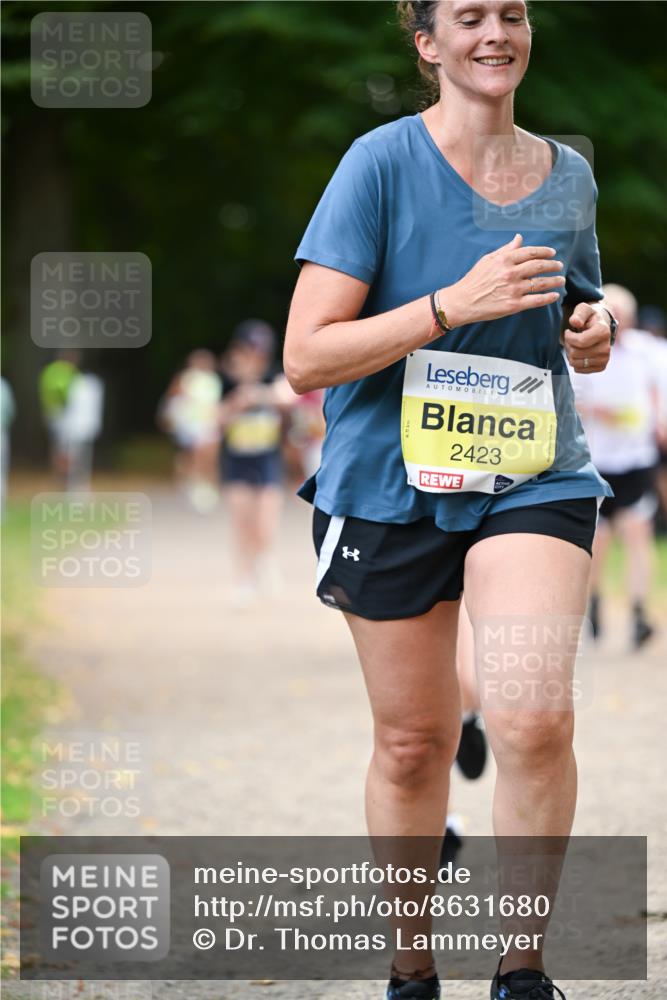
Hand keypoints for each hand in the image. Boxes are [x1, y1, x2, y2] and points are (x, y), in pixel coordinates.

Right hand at [444, 233, 564, 325]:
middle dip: (552, 265)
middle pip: (538, 266)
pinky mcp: (513, 305)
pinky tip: (554, 295)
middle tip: (559, 266)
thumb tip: (519, 238)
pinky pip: (536, 300)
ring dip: (554, 281)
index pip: (530, 252)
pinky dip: (547, 297)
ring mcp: (513, 289)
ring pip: (540, 283)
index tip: (552, 253)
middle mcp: (510, 273)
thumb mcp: (488, 260)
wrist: (462, 302)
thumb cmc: (474, 280)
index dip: (544, 252)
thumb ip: (506, 250)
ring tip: (561, 280)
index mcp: (504, 260)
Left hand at [564, 303, 611, 373]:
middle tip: (571, 339)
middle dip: (568, 345)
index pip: (580, 342)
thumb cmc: (589, 318)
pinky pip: (579, 369)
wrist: (600, 327)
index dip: (569, 337)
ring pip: (575, 363)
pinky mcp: (601, 367)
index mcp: (603, 332)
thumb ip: (578, 314)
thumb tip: (575, 322)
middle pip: (575, 353)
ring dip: (570, 354)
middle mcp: (606, 347)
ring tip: (575, 345)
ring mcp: (604, 359)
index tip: (568, 331)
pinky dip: (575, 362)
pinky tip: (579, 353)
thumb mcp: (583, 310)